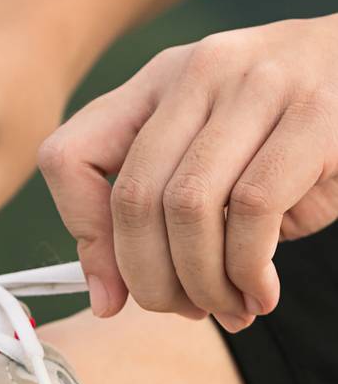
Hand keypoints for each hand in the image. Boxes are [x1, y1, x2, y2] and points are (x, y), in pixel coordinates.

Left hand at [38, 15, 337, 329]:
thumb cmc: (296, 129)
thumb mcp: (215, 153)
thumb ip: (159, 206)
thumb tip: (108, 294)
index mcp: (156, 82)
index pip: (69, 157)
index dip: (84, 238)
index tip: (110, 293)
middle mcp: (199, 73)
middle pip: (133, 198)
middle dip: (151, 279)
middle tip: (184, 311)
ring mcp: (257, 86)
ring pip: (188, 207)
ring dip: (203, 281)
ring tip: (229, 305)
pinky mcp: (313, 115)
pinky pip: (251, 210)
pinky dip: (248, 270)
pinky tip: (261, 291)